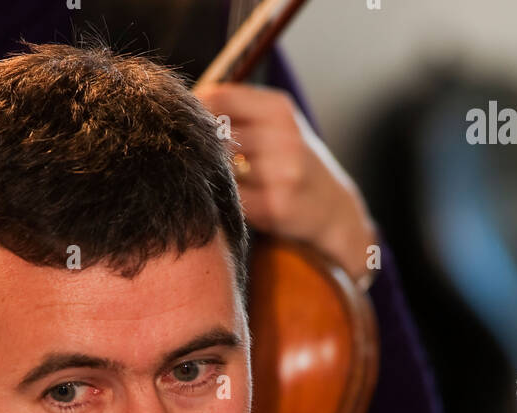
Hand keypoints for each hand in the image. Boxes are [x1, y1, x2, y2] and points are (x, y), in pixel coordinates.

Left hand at [195, 82, 378, 282]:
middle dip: (200, 148)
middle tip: (189, 157)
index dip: (194, 111)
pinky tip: (227, 200)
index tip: (182, 125)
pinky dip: (222, 199)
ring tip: (214, 180)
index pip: (220, 98)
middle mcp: (284, 137)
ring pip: (221, 169)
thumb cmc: (295, 163)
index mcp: (280, 109)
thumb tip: (186, 104)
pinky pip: (230, 199)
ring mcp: (282, 173)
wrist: (334, 210)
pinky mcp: (275, 206)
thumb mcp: (278, 125)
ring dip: (211, 176)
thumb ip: (238, 112)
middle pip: (216, 135)